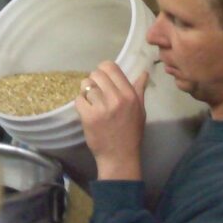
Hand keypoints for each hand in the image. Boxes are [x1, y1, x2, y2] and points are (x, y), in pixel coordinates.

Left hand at [74, 61, 148, 180]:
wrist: (119, 156)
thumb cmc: (131, 133)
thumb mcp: (140, 110)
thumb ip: (139, 89)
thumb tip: (143, 72)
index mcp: (129, 94)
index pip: (111, 67)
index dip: (103, 70)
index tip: (103, 79)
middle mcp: (116, 98)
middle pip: (96, 74)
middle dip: (94, 80)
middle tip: (96, 91)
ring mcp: (101, 107)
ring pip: (86, 85)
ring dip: (87, 92)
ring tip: (92, 101)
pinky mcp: (88, 116)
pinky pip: (79, 99)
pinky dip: (81, 103)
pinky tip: (87, 110)